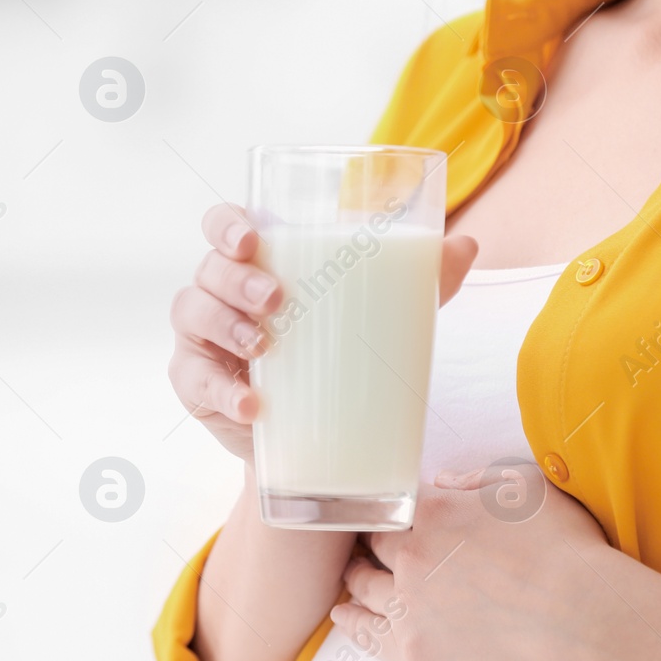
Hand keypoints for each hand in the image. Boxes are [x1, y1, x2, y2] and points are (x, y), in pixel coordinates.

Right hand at [167, 202, 478, 462]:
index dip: (227, 224)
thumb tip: (467, 246)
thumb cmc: (338, 351)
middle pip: (208, 268)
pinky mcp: (196, 385)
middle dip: (236, 279)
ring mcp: (202, 339)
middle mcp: (219, 292)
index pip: (224, 225)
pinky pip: (195, 381)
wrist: (313, 436)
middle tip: (275, 299)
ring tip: (263, 346)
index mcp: (257, 261)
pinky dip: (221, 391)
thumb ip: (418, 279)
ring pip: (193, 314)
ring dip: (226, 326)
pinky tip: (251, 405)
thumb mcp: (379, 314)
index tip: (252, 238)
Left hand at [330, 469, 611, 660]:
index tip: (384, 513)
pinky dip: (350, 621)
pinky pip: (367, 634)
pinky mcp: (414, 650)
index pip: (396, 504)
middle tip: (360, 545)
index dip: (390, 509)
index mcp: (435, 510)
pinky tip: (343, 615)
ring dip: (355, 577)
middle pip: (373, 544)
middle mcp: (411, 553)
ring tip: (350, 577)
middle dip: (366, 541)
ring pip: (364, 586)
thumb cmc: (565, 548)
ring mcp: (408, 603)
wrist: (580, 617)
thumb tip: (444, 483)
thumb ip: (479, 481)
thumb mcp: (528, 488)